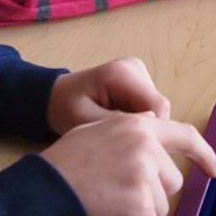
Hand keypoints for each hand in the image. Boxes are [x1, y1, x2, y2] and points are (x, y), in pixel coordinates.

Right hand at [42, 112, 215, 215]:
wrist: (47, 193)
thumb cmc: (65, 165)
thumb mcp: (95, 131)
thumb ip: (129, 131)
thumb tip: (154, 128)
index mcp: (137, 127)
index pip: (184, 136)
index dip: (204, 154)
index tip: (214, 169)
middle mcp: (147, 150)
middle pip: (172, 181)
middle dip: (151, 192)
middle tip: (117, 191)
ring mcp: (146, 180)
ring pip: (161, 207)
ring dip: (140, 212)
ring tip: (108, 203)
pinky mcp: (142, 210)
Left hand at [47, 57, 168, 133]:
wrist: (56, 96)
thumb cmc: (65, 108)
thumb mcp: (84, 121)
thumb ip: (116, 123)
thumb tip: (152, 125)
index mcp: (122, 73)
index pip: (158, 106)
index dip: (152, 131)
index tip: (133, 148)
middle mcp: (135, 68)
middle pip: (159, 109)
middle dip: (144, 130)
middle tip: (119, 142)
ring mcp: (140, 73)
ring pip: (157, 111)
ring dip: (141, 126)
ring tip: (115, 132)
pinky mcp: (141, 82)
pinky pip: (151, 108)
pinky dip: (139, 121)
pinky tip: (119, 125)